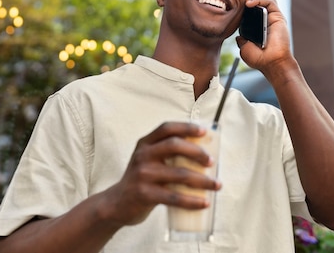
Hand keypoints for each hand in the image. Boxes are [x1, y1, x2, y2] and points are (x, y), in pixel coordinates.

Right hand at [104, 122, 220, 226]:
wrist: (116, 204)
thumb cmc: (143, 180)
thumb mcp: (149, 161)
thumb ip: (168, 154)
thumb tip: (205, 154)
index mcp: (145, 143)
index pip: (167, 128)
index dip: (186, 127)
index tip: (204, 132)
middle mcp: (142, 155)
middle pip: (174, 146)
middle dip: (197, 152)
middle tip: (212, 162)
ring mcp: (142, 174)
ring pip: (179, 174)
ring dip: (203, 180)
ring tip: (217, 185)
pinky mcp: (144, 194)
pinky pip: (174, 197)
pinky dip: (192, 201)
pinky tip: (204, 203)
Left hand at [236, 0, 293, 72]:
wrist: (272, 63)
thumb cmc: (259, 59)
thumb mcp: (244, 48)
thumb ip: (241, 40)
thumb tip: (238, 36)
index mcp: (256, 29)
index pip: (249, 13)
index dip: (241, 8)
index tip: (232, 6)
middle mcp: (265, 22)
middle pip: (256, 4)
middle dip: (246, 0)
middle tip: (237, 1)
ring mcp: (272, 19)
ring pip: (264, 0)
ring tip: (244, 2)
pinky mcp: (278, 17)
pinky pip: (270, 2)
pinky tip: (250, 3)